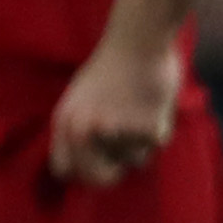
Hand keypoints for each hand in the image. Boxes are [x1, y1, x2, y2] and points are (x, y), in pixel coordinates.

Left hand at [51, 35, 181, 185]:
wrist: (137, 44)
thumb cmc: (109, 68)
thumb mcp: (77, 99)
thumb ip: (77, 130)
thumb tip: (82, 165)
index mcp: (65, 123)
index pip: (64, 170)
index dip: (79, 174)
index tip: (93, 171)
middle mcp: (85, 132)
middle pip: (97, 178)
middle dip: (110, 175)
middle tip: (119, 166)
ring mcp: (116, 133)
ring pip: (133, 160)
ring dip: (139, 145)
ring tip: (138, 113)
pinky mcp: (146, 130)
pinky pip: (155, 146)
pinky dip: (158, 131)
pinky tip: (154, 107)